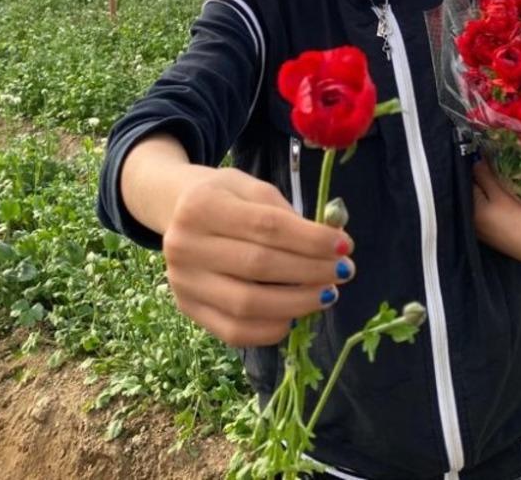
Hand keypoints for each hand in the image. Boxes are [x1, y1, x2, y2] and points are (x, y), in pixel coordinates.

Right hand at [162, 167, 354, 347]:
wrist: (176, 211)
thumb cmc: (225, 198)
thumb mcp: (253, 189)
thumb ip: (289, 214)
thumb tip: (333, 244)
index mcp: (203, 206)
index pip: (267, 227)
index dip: (310, 240)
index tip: (345, 246)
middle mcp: (185, 245)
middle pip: (259, 266)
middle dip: (311, 272)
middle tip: (344, 271)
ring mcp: (183, 282)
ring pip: (248, 305)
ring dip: (297, 304)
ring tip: (327, 294)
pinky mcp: (187, 309)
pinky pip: (234, 331)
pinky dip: (271, 329)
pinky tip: (295, 314)